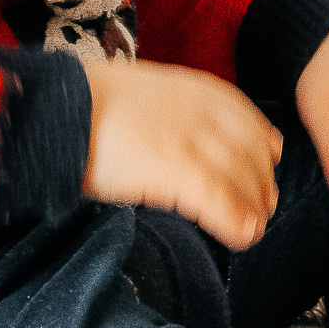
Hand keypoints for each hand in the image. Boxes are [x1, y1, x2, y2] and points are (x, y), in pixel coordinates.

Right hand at [77, 52, 283, 249]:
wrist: (60, 109)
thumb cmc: (90, 105)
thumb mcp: (145, 94)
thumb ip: (173, 112)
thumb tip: (180, 138)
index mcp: (196, 90)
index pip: (246, 119)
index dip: (261, 146)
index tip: (268, 163)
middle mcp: (202, 113)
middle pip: (251, 152)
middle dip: (260, 182)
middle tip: (263, 207)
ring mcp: (191, 140)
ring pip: (241, 178)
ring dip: (253, 207)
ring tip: (255, 229)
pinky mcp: (176, 169)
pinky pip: (218, 200)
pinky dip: (235, 220)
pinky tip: (241, 237)